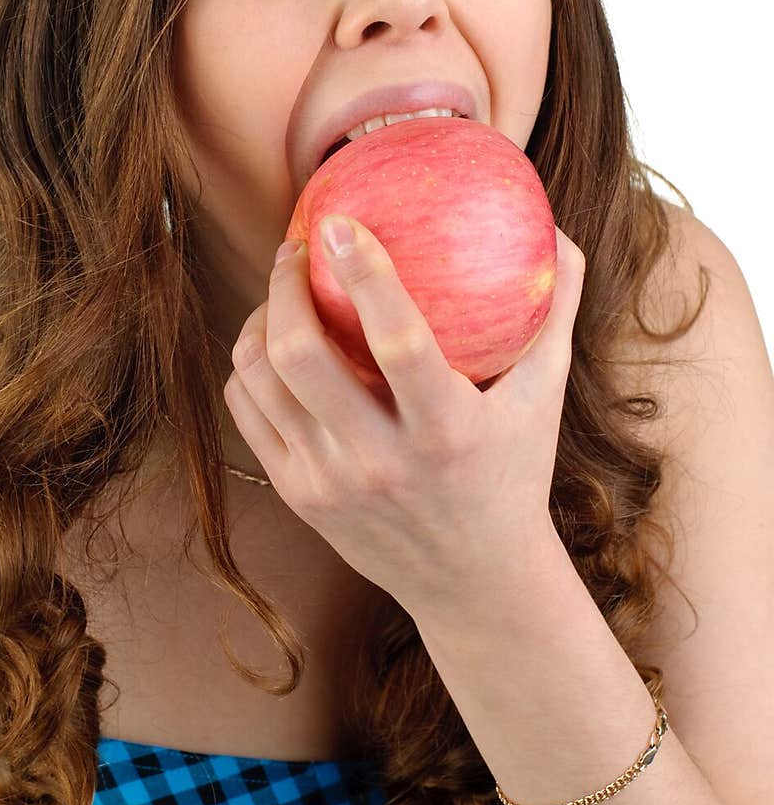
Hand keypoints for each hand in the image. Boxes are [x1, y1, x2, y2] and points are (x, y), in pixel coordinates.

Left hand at [223, 217, 585, 621]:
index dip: (365, 274)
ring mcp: (329, 483)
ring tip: (283, 287)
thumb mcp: (544, 398)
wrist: (473, 582)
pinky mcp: (296, 495)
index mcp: (447, 431)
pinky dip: (250, 364)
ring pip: (260, 379)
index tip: (340, 222)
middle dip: (285, 284)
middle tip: (300, 244)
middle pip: (302, 357)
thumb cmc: (513, 472)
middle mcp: (381, 461)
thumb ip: (556, 312)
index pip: (399, 342)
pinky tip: (271, 340)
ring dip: (260, 316)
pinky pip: (247, 410)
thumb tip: (556, 231)